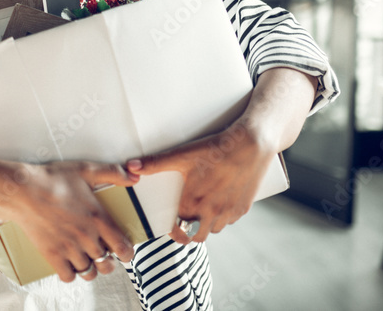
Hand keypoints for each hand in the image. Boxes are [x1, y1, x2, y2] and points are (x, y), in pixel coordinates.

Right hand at [8, 161, 138, 281]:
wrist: (24, 190)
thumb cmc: (53, 179)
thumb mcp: (86, 170)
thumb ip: (112, 173)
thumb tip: (134, 177)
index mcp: (99, 219)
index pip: (123, 248)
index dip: (126, 254)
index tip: (123, 252)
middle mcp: (87, 237)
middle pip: (107, 265)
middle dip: (108, 263)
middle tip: (103, 256)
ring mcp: (70, 248)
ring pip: (89, 272)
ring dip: (90, 268)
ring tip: (86, 260)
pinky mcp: (53, 255)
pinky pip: (68, 276)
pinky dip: (70, 274)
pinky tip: (68, 264)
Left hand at [126, 67, 317, 243]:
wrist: (251, 144)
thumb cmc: (216, 148)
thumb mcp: (182, 155)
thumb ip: (156, 163)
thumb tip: (131, 166)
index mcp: (194, 203)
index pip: (179, 229)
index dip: (173, 230)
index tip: (170, 225)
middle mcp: (212, 212)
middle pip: (197, 237)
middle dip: (188, 232)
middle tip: (183, 221)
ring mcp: (230, 212)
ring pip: (215, 230)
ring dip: (206, 225)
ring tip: (200, 210)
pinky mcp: (244, 207)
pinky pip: (230, 221)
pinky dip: (223, 217)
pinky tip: (219, 202)